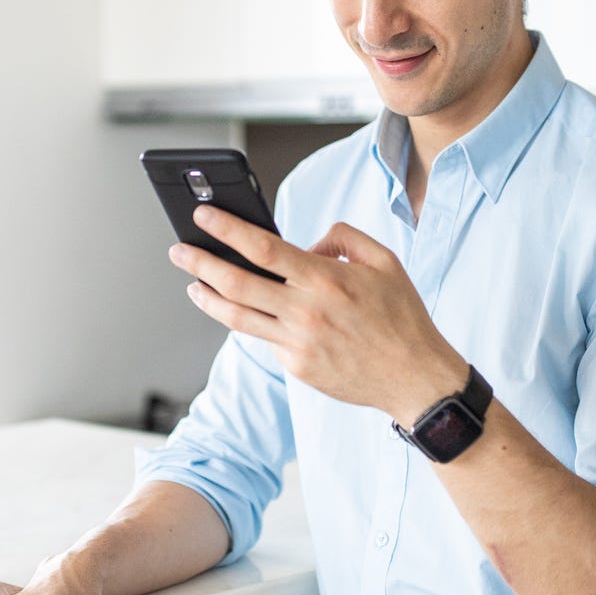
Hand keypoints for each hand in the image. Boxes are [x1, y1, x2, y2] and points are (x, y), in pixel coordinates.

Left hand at [170, 206, 466, 425]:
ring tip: (193, 285)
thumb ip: (343, 239)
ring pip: (238, 317)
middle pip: (237, 283)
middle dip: (200, 263)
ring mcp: (298, 343)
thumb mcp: (385, 261)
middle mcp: (306, 311)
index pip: (262, 248)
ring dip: (208, 298)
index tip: (204, 217)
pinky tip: (243, 312)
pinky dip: (252, 323)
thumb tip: (307, 245)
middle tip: (179, 250)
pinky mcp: (297, 367)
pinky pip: (266, 339)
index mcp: (326, 279)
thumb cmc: (402, 317)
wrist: (416, 377)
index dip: (227, 230)